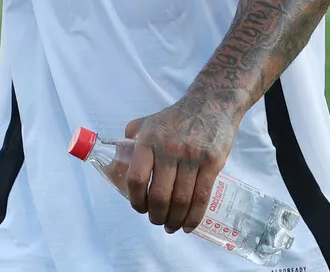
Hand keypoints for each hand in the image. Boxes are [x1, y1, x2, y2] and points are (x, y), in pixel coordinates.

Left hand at [123, 95, 239, 234]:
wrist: (211, 103)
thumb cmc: (176, 116)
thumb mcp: (148, 122)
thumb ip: (131, 138)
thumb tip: (117, 159)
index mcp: (149, 141)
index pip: (136, 178)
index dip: (136, 200)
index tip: (139, 208)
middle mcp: (169, 149)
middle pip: (160, 196)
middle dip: (156, 216)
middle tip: (156, 221)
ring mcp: (192, 157)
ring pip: (181, 200)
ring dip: (174, 220)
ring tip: (171, 226)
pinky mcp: (212, 162)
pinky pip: (201, 197)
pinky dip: (194, 217)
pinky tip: (188, 224)